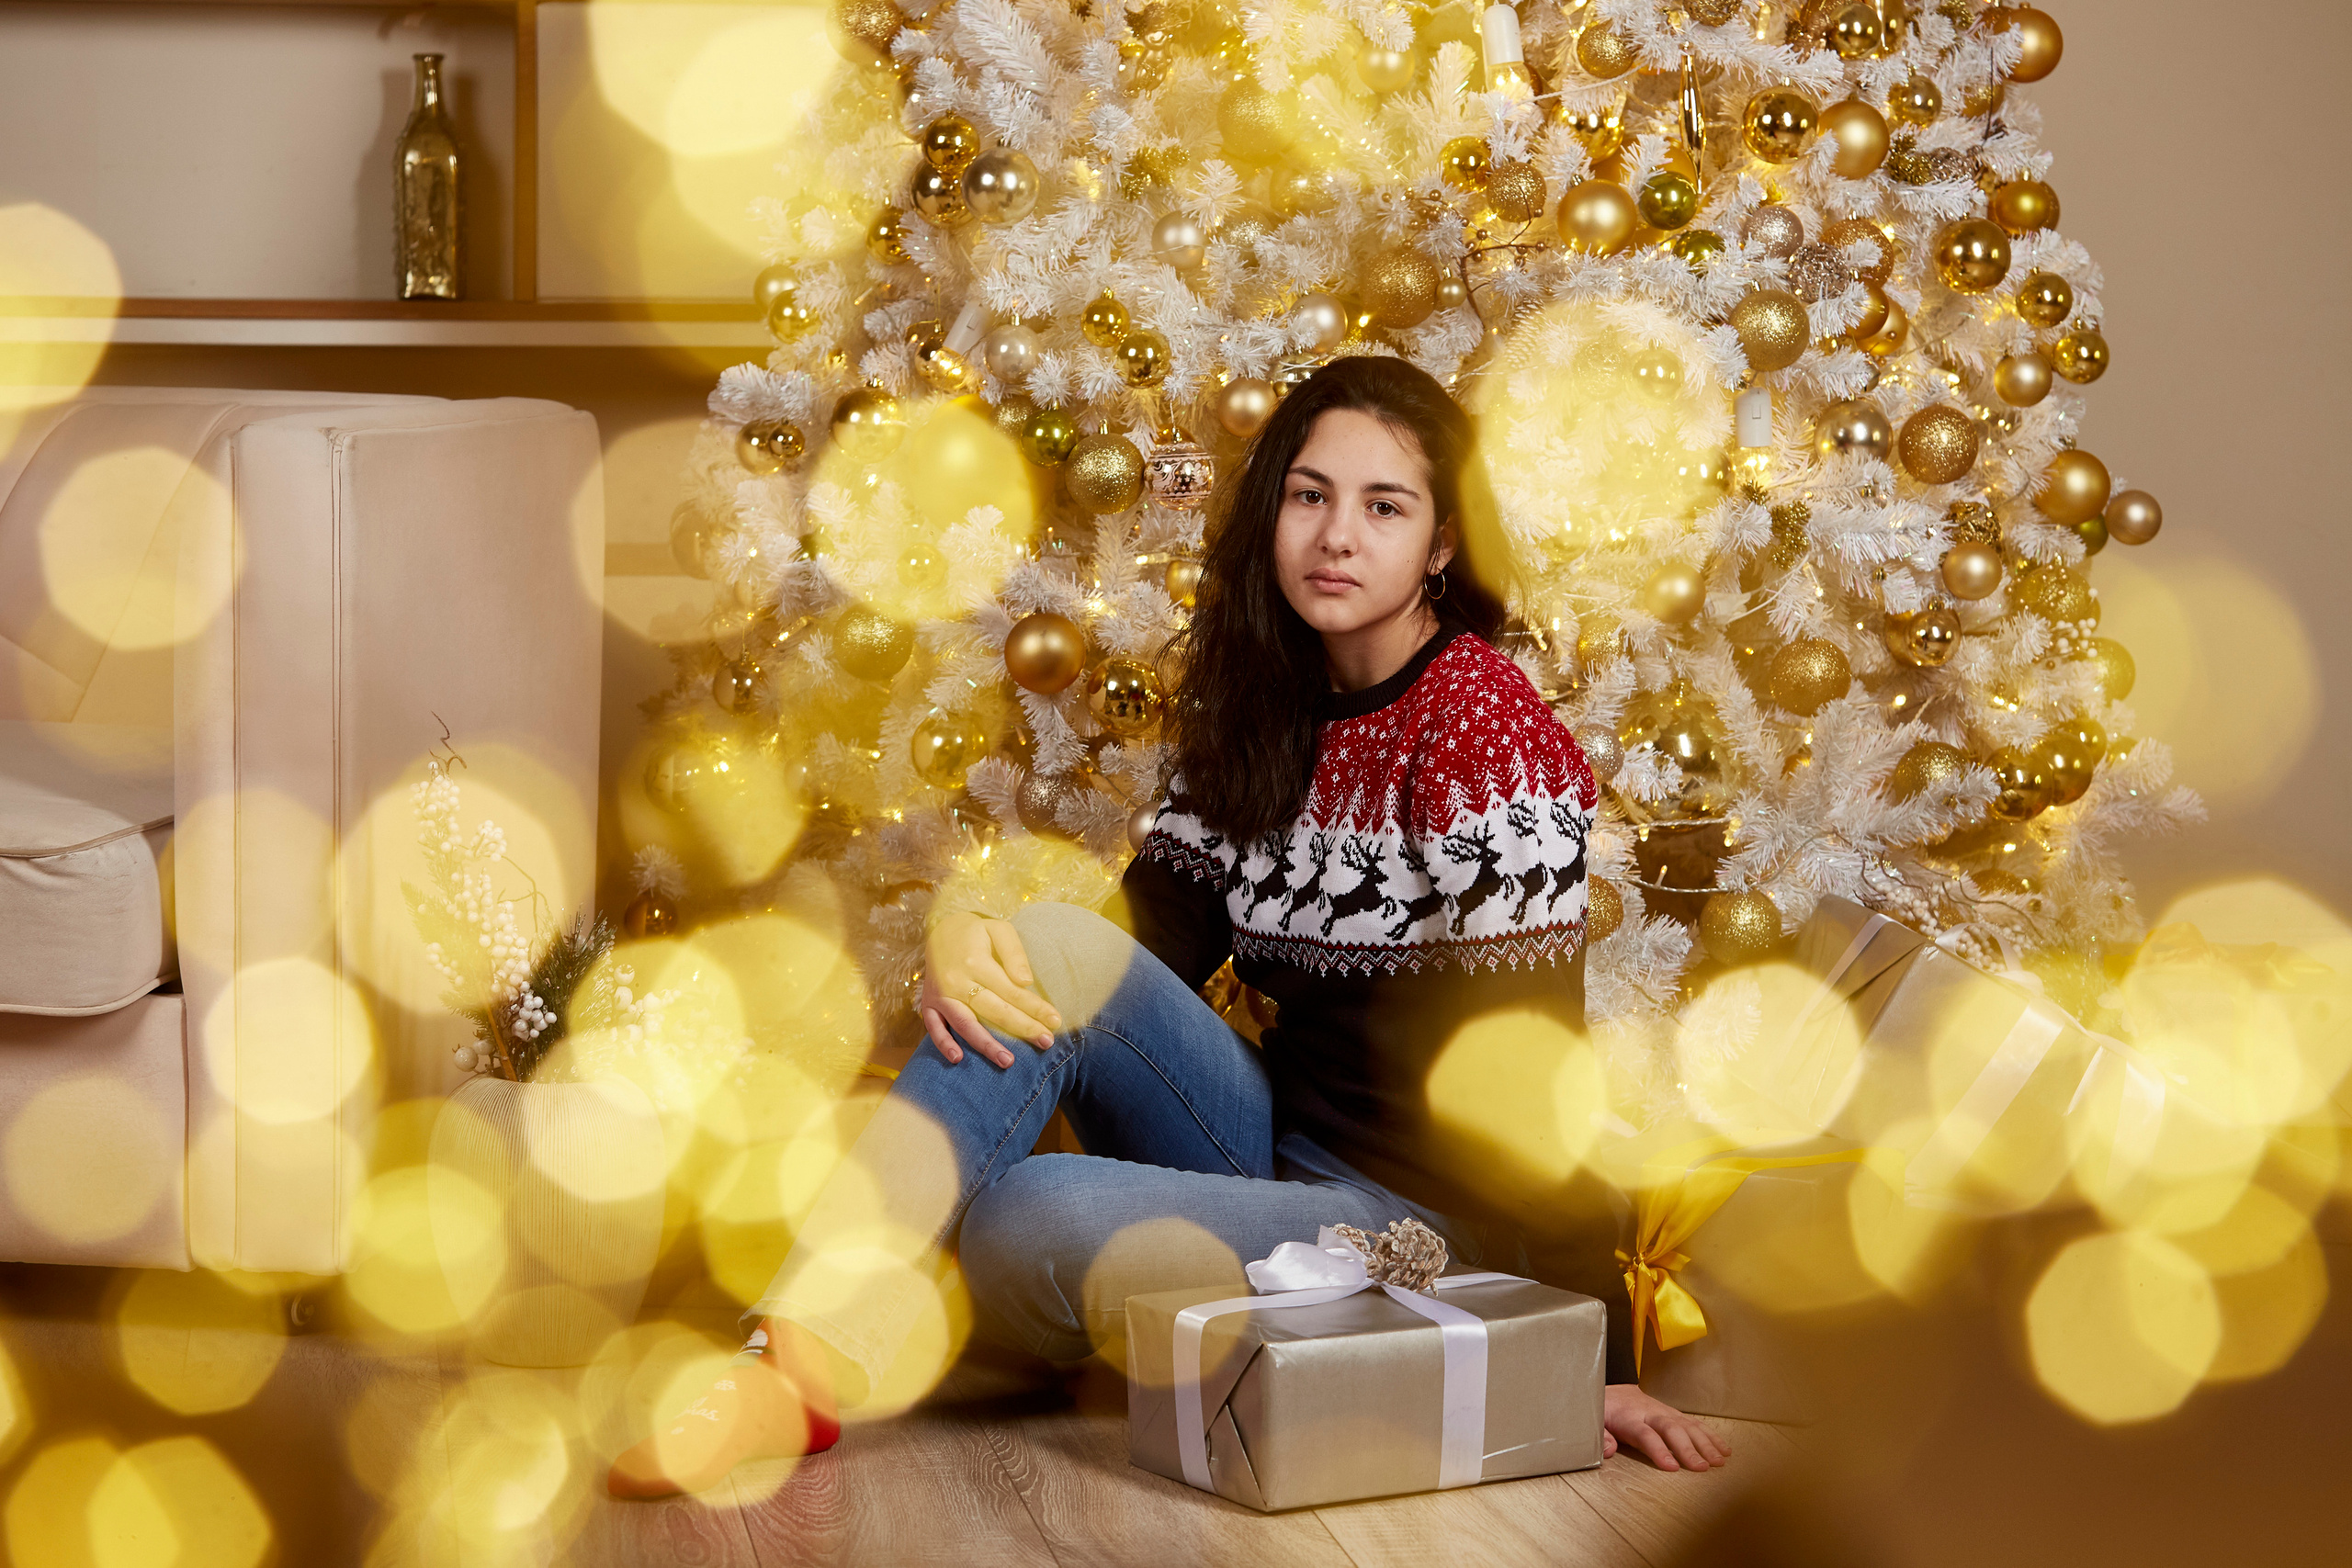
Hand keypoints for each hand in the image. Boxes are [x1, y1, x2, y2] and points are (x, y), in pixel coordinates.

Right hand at [918, 911, 1061, 1066]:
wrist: (940, 928)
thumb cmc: (977, 932)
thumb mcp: (999, 929)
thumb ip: (1014, 953)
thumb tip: (1026, 982)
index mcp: (976, 963)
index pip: (1012, 991)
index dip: (1035, 1008)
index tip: (1055, 1022)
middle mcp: (956, 981)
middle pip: (994, 1011)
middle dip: (1022, 1028)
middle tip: (1046, 1042)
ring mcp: (940, 995)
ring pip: (965, 1024)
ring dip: (986, 1045)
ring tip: (1008, 1061)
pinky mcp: (928, 1003)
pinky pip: (934, 1027)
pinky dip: (943, 1044)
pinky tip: (958, 1059)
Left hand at [1603, 1383, 1727, 1471]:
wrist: (1613, 1391)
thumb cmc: (1604, 1411)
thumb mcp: (1594, 1422)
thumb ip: (1600, 1437)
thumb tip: (1609, 1451)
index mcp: (1628, 1418)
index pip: (1645, 1434)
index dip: (1658, 1450)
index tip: (1671, 1466)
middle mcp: (1650, 1413)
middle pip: (1671, 1429)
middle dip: (1687, 1449)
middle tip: (1701, 1467)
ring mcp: (1665, 1412)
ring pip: (1687, 1425)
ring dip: (1705, 1443)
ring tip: (1718, 1461)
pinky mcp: (1674, 1414)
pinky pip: (1695, 1424)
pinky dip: (1711, 1436)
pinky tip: (1723, 1449)